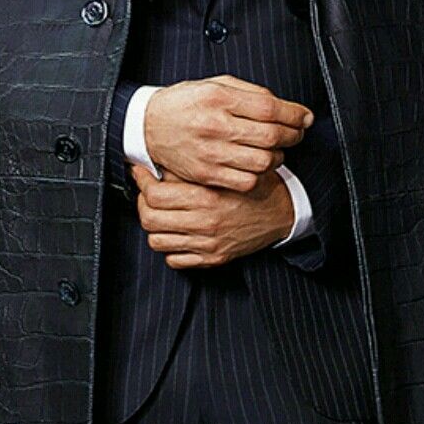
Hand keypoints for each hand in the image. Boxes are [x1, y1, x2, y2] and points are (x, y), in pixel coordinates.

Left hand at [130, 161, 295, 267]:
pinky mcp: (213, 259)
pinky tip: (176, 233)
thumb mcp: (226, 169)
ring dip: (154, 227)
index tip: (141, 173)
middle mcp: (204, 223)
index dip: (141, 181)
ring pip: (157, 241)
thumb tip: (159, 163)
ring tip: (160, 214)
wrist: (281, 213)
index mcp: (206, 197)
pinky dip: (170, 247)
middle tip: (147, 193)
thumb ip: (194, 169)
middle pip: (149, 218)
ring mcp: (208, 244)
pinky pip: (175, 260)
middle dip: (142, 203)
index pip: (155, 194)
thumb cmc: (253, 186)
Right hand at [143, 73, 313, 191]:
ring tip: (274, 148)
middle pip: (270, 136)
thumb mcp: (215, 84)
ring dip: (277, 156)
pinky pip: (246, 181)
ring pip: (262, 161)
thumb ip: (250, 93)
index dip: (294, 114)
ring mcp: (210, 153)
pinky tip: (256, 164)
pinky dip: (259, 174)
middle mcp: (215, 125)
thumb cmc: (186, 103)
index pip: (269, 109)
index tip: (305, 117)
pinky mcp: (206, 174)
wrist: (149, 126)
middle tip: (295, 133)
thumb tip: (285, 107)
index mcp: (218, 98)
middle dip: (292, 135)